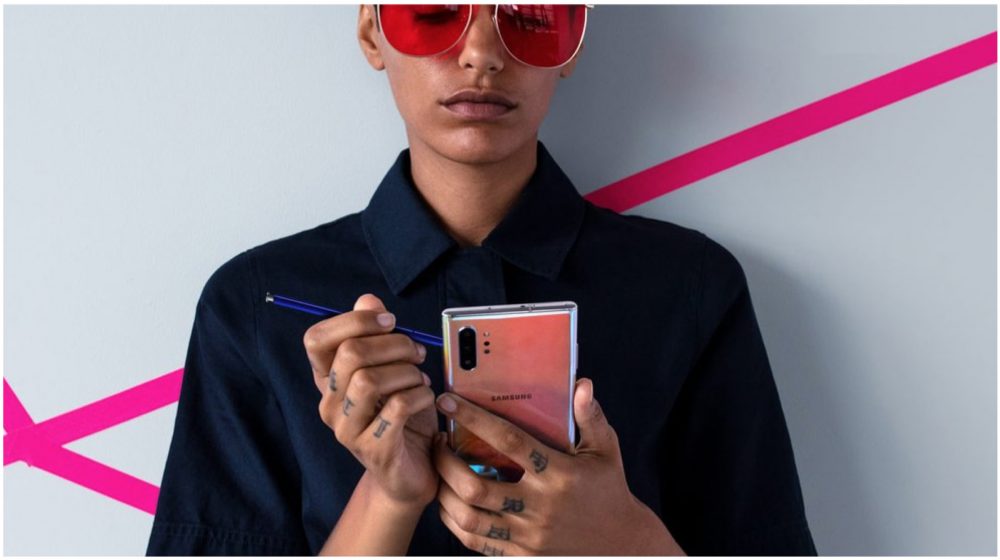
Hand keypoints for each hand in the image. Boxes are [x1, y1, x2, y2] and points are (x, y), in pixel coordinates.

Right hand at [305, 293, 438, 510]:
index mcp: (328, 380)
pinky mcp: (372, 450)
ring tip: (420, 379)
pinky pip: (396, 408)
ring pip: (369, 381)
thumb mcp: (392, 369)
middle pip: (349, 355)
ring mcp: (347, 430)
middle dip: (393, 345)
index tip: (389, 322)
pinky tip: (426, 399)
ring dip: (406, 373)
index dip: (354, 320)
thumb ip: (378, 335)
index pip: (316, 339)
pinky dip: (419, 396)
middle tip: (416, 354)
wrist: (412, 472)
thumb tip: (368, 300)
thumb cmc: (402, 416)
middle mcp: (330, 404)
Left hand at [431, 378, 683, 555]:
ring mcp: (529, 536)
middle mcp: (540, 506)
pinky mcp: (522, 556)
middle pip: (476, 486)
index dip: (474, 419)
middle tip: (436, 443)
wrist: (623, 546)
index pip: (508, 441)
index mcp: (559, 474)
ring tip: (438, 471)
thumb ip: (591, 417)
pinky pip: (477, 541)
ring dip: (444, 493)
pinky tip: (449, 502)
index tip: (448, 401)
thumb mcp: (606, 451)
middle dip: (445, 463)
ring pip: (469, 517)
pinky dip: (455, 522)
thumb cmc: (609, 490)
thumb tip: (581, 384)